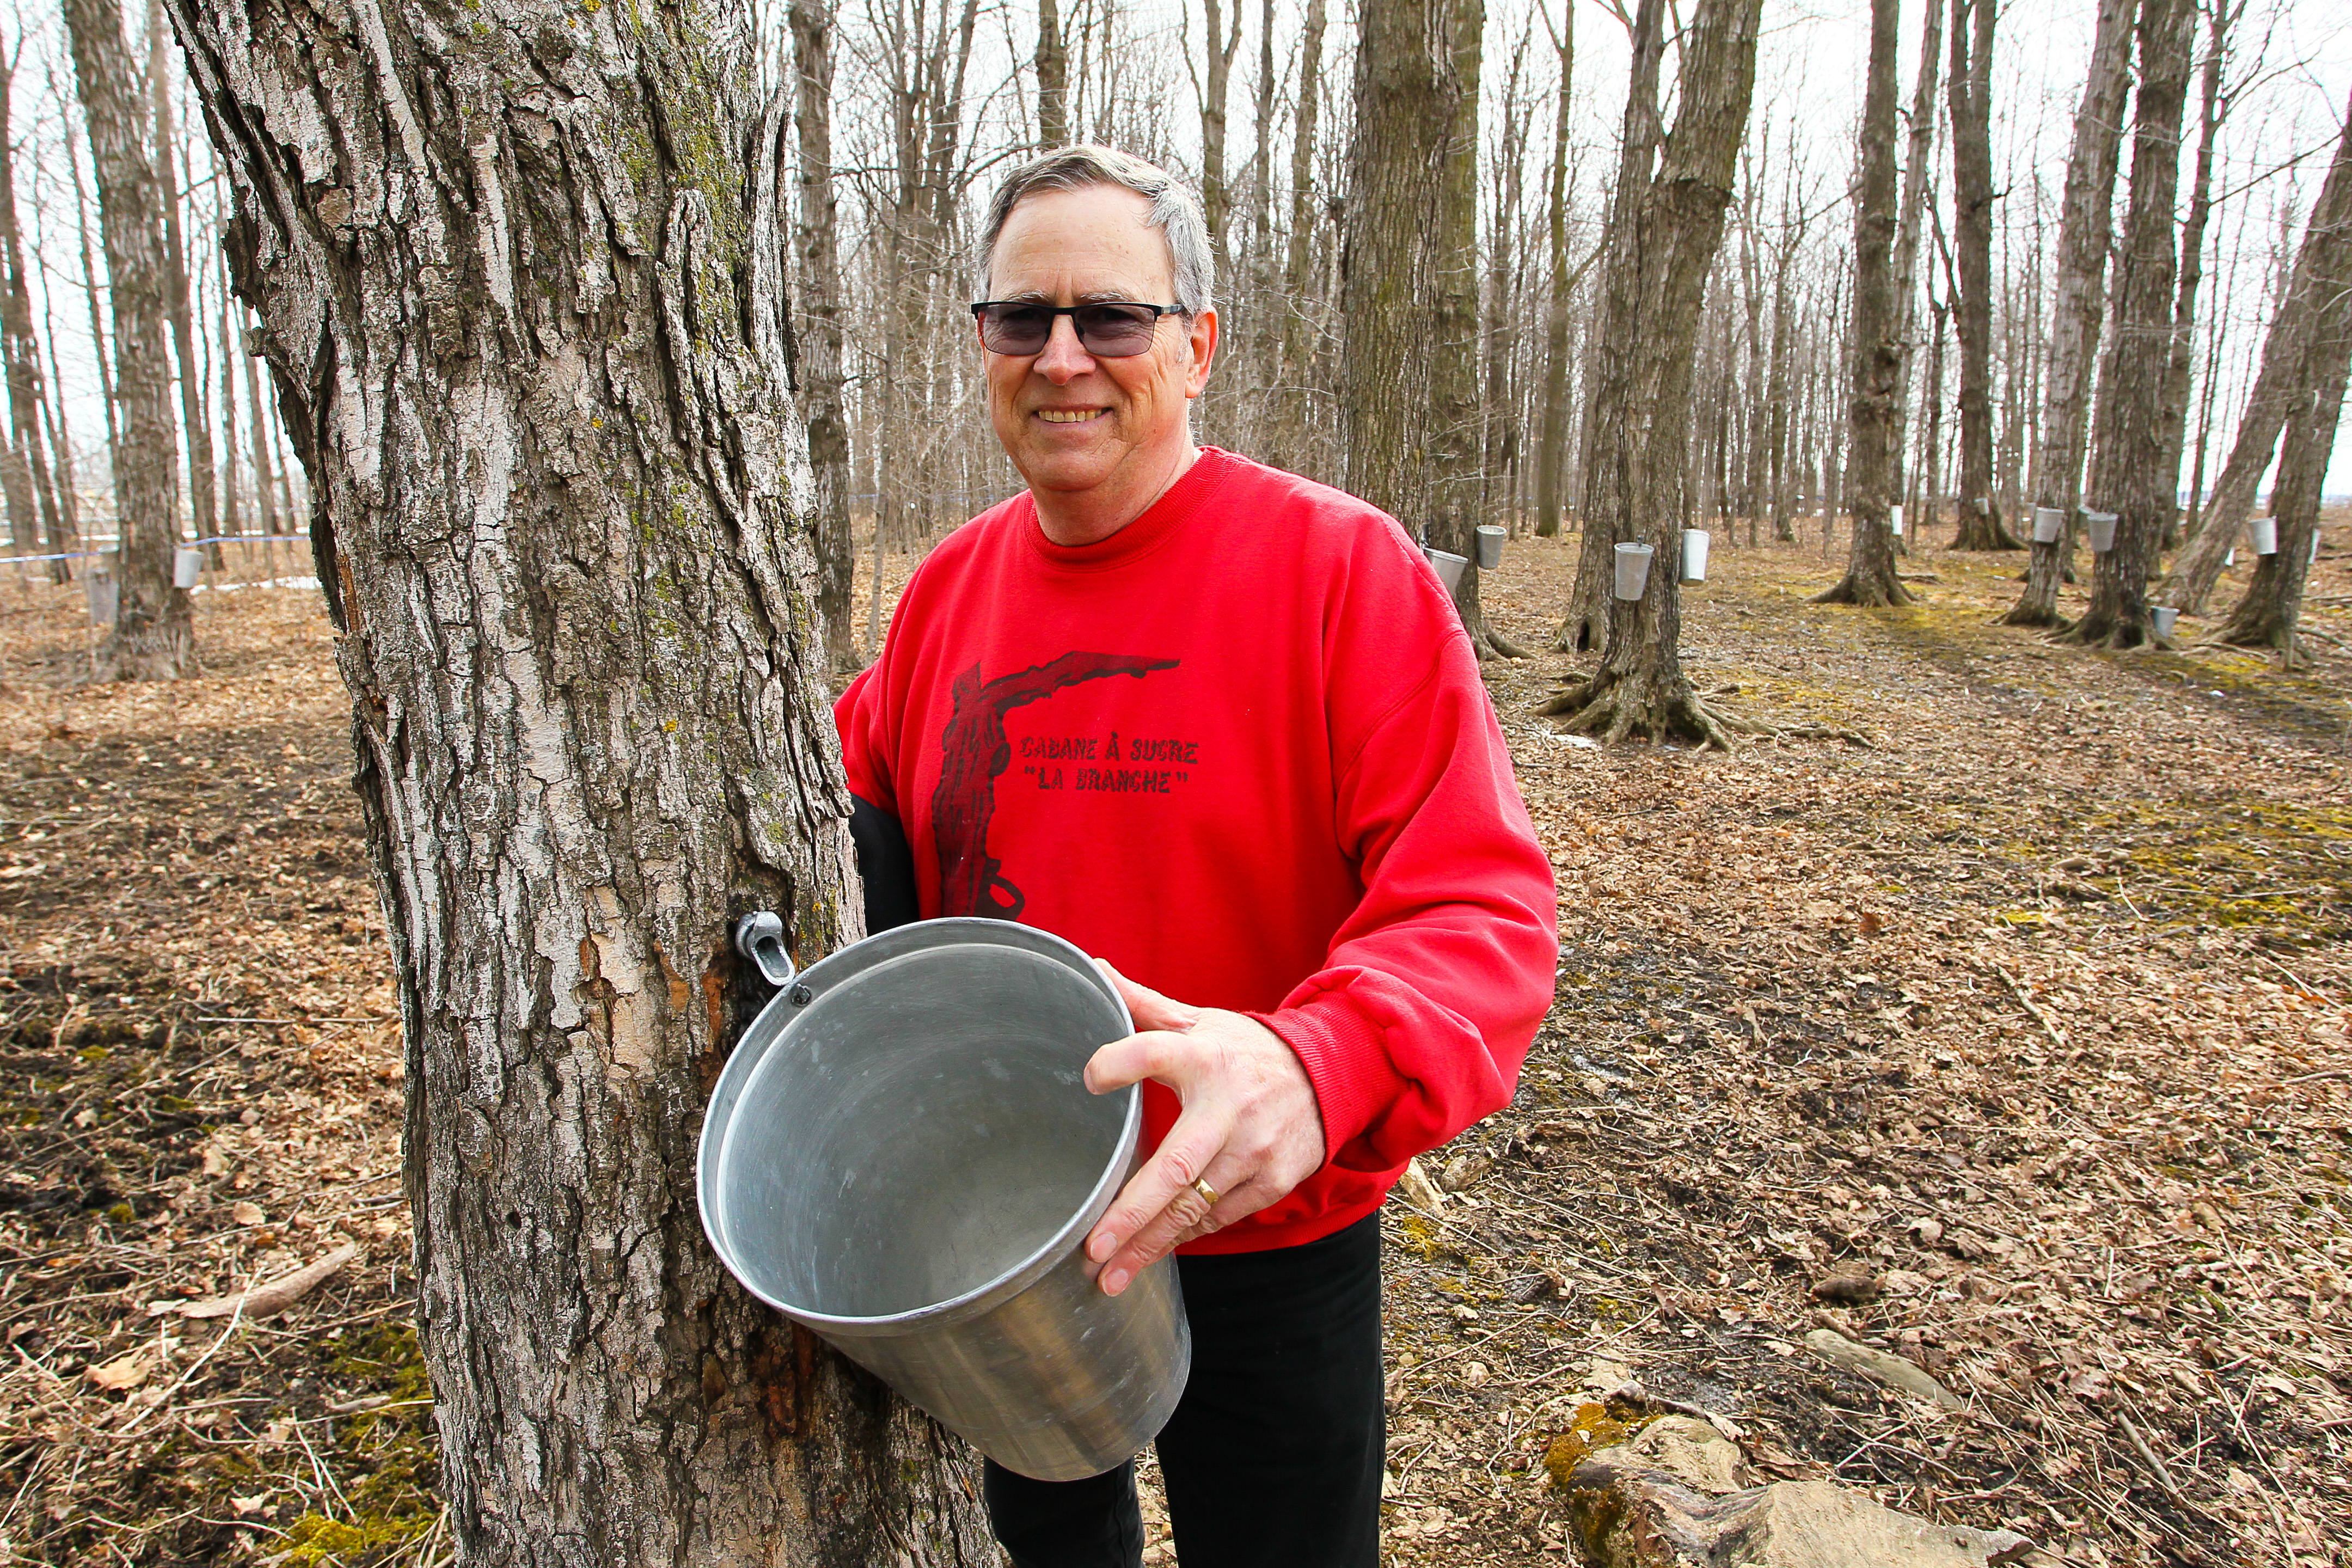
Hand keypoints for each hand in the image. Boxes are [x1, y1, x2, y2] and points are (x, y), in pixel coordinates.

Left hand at [1081, 963, 1326, 1295]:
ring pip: (1195, 1207)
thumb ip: (1145, 1006)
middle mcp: (1229, 1107)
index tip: (1090, 1077)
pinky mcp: (1272, 1181)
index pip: (1157, 1051)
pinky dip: (1184, 1236)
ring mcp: (1254, 1150)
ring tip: (1109, 1275)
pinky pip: (1219, 1216)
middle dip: (1132, 1214)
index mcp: (1204, 1056)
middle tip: (1092, 1248)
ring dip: (1150, 1244)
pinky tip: (1151, 1254)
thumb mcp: (1201, 1021)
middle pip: (1175, 1167)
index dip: (1122, 1062)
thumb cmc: (1247, 1049)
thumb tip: (1094, 969)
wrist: (1331, 1074)